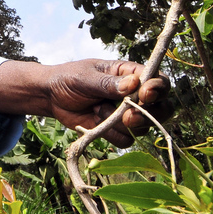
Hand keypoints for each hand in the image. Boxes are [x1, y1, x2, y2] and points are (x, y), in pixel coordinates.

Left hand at [0, 59, 172, 148]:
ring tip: (97, 109)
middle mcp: (135, 95)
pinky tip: (94, 121)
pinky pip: (126, 140)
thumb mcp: (85, 77)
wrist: (50, 97)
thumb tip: (133, 84)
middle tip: (127, 116)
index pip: (158, 81)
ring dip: (121, 124)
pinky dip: (110, 134)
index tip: (145, 93)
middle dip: (148, 114)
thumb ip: (108, 83)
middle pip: (162, 108)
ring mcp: (128, 114)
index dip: (158, 89)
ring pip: (145, 127)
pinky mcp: (118, 131)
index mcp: (130, 74)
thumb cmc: (67, 79)